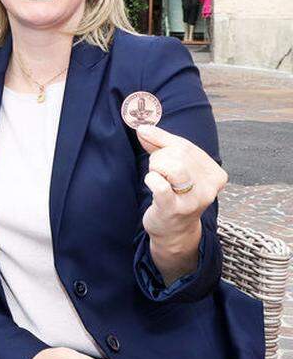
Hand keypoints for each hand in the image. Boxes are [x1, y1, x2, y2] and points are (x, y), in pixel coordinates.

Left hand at [137, 123, 226, 240]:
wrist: (174, 231)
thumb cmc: (174, 194)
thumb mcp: (173, 166)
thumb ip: (160, 144)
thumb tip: (143, 128)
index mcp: (215, 174)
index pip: (186, 146)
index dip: (162, 141)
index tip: (147, 137)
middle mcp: (209, 187)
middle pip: (178, 154)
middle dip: (159, 157)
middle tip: (157, 170)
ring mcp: (194, 200)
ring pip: (173, 166)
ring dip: (156, 167)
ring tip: (156, 177)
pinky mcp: (175, 209)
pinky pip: (160, 185)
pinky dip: (152, 180)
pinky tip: (152, 184)